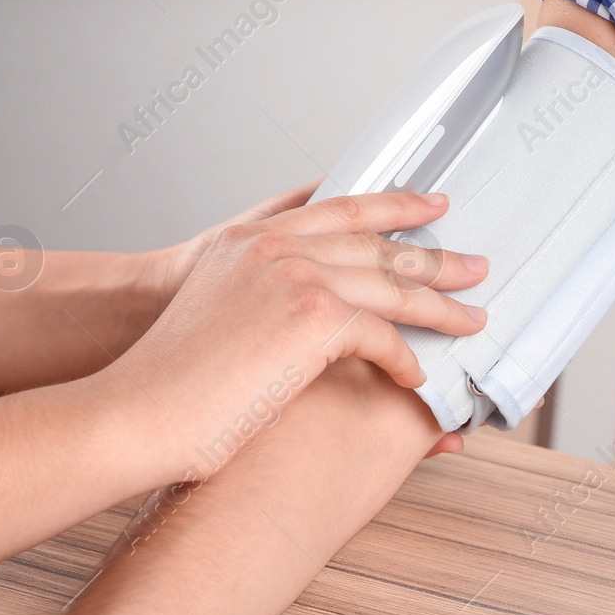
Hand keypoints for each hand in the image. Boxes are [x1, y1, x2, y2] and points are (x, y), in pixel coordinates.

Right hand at [113, 190, 487, 477]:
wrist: (139, 411)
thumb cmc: (169, 383)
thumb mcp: (212, 313)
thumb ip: (257, 293)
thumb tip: (296, 314)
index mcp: (250, 241)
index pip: (339, 209)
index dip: (393, 204)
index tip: (433, 204)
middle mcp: (274, 248)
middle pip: (376, 244)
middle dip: (434, 256)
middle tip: (475, 266)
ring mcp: (294, 278)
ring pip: (391, 285)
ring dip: (439, 307)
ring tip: (472, 322)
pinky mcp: (312, 319)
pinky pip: (381, 334)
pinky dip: (406, 359)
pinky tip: (418, 379)